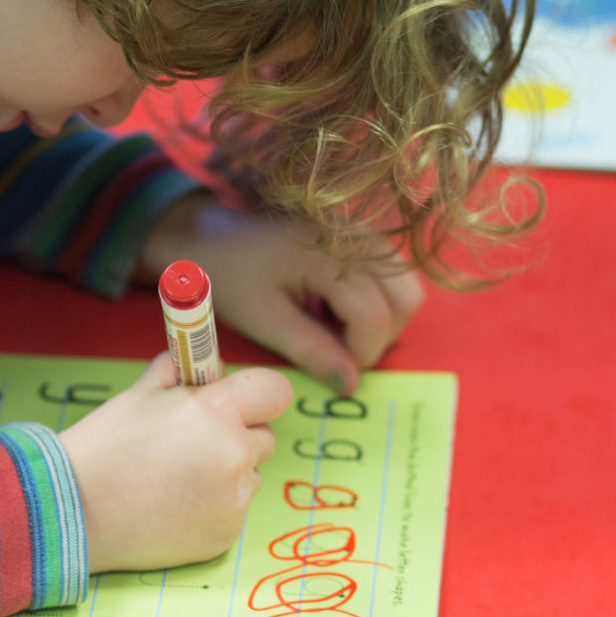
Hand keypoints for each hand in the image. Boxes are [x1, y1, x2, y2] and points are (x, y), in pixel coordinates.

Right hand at [61, 354, 291, 572]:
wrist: (74, 509)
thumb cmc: (104, 446)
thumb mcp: (141, 393)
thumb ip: (182, 373)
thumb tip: (207, 365)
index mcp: (217, 413)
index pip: (275, 391)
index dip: (258, 393)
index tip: (242, 400)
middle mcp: (235, 457)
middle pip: (264, 437)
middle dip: (237, 434)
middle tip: (193, 442)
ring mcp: (233, 501)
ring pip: (249, 476)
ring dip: (227, 472)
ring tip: (177, 479)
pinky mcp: (225, 536)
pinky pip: (232, 510)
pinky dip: (212, 506)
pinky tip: (173, 505)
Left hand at [138, 193, 422, 394]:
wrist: (209, 232)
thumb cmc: (229, 274)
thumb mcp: (265, 320)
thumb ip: (312, 351)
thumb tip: (351, 385)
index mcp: (330, 256)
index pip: (375, 317)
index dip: (361, 354)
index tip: (332, 369)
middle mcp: (358, 236)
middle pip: (406, 300)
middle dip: (379, 338)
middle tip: (337, 352)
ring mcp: (364, 230)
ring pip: (405, 287)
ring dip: (381, 319)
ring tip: (333, 329)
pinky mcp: (361, 233)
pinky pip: (391, 274)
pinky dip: (376, 299)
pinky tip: (334, 307)